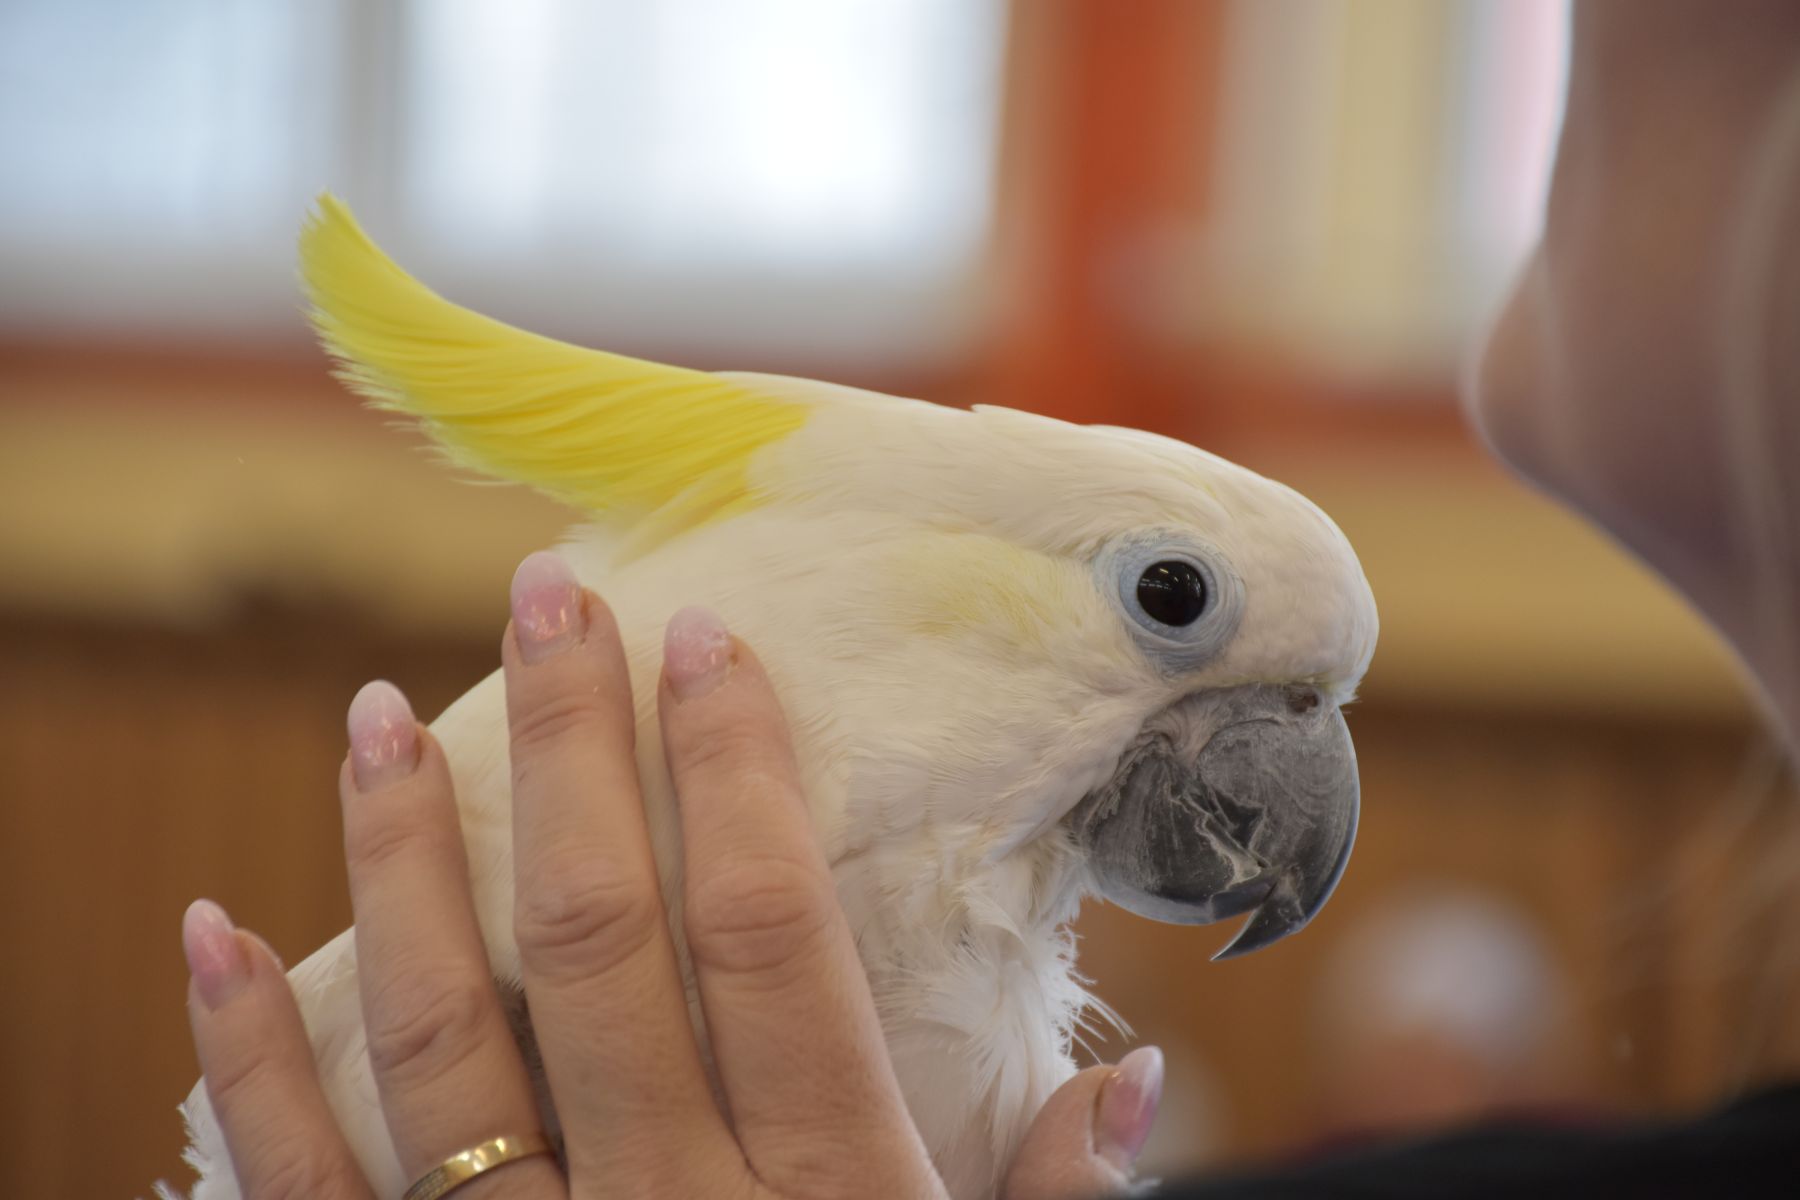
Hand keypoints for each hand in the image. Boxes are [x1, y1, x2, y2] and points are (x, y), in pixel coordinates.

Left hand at [180, 552, 1160, 1197]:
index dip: (732, 774)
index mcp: (820, 1194)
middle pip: (598, 943)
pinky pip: (312, 1191)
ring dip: (402, 864)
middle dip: (571, 757)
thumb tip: (1134, 1086)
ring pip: (436, 1037)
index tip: (704, 645)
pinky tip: (214, 932)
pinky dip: (246, 1061)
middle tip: (546, 601)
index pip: (762, 935)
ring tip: (369, 715)